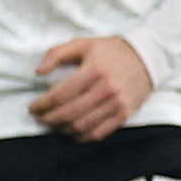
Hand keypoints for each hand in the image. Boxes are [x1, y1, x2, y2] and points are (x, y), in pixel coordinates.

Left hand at [31, 35, 151, 141]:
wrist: (148, 56)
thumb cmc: (110, 51)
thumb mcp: (82, 43)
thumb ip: (56, 54)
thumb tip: (38, 72)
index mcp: (93, 71)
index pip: (59, 95)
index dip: (41, 105)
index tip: (32, 107)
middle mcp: (105, 89)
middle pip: (68, 114)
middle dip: (48, 119)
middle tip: (39, 118)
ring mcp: (117, 104)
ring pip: (81, 126)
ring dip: (62, 129)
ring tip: (53, 124)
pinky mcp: (125, 114)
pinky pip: (99, 133)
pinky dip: (81, 136)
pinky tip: (72, 131)